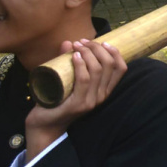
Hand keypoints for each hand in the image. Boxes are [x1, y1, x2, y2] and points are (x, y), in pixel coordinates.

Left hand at [24, 40, 126, 158]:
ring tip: (77, 45)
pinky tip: (75, 56)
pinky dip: (81, 64)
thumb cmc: (57, 101)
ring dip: (88, 52)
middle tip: (83, 41)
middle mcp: (102, 96)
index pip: (121, 68)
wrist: (44, 125)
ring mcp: (91, 101)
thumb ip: (70, 62)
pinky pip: (84, 80)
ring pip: (97, 70)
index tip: (103, 41)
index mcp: (105, 90)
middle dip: (97, 48)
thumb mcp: (69, 80)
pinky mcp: (79, 104)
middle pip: (109, 65)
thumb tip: (68, 42)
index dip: (115, 52)